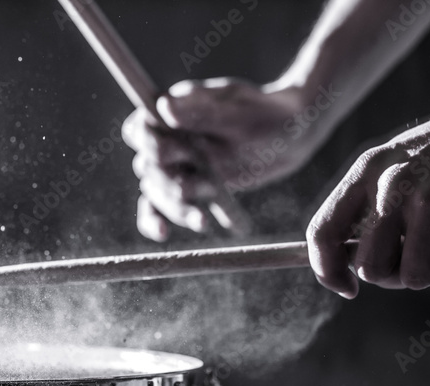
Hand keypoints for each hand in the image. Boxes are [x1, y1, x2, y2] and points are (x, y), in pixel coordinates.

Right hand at [123, 77, 314, 239]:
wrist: (289, 137)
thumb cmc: (266, 114)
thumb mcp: (238, 111)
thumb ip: (202, 110)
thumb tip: (165, 107)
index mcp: (173, 112)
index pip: (140, 128)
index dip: (146, 141)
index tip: (165, 151)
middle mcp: (168, 138)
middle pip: (147, 165)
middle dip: (169, 179)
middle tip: (198, 186)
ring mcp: (176, 165)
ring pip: (155, 190)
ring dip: (174, 207)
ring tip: (202, 221)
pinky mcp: (185, 187)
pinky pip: (157, 206)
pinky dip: (156, 221)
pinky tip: (163, 233)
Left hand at [306, 88, 429, 297]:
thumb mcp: (399, 163)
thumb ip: (371, 206)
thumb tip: (350, 266)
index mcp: (366, 171)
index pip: (323, 233)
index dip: (328, 270)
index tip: (348, 288)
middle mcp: (390, 186)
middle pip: (371, 268)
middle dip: (398, 274)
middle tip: (426, 256)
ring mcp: (427, 201)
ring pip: (414, 277)